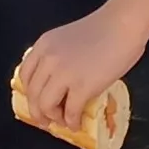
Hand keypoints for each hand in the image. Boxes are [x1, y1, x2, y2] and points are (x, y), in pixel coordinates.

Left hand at [15, 11, 146, 133]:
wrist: (123, 24)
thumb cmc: (104, 29)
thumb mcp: (67, 39)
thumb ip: (57, 57)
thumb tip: (58, 84)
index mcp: (43, 46)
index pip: (25, 76)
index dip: (30, 93)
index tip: (37, 102)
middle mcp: (48, 59)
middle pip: (33, 94)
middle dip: (38, 112)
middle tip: (47, 121)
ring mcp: (64, 74)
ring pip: (46, 106)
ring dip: (54, 118)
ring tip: (64, 121)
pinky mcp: (82, 87)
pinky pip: (70, 112)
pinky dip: (72, 122)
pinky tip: (77, 124)